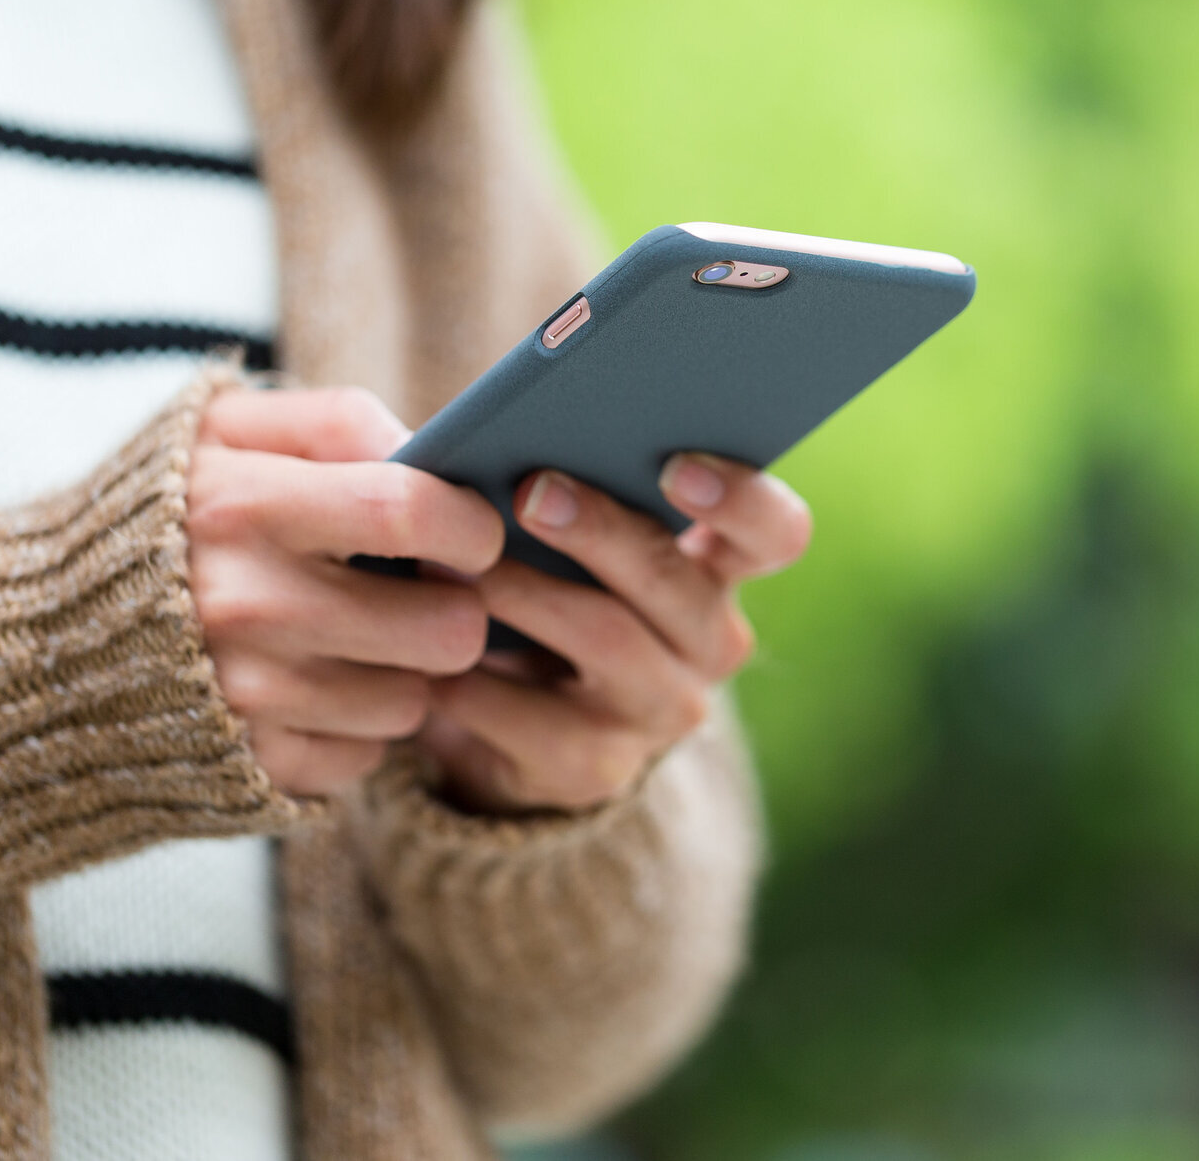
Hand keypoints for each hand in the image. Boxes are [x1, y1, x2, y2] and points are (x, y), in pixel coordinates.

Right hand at [187, 387, 504, 795]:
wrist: (42, 635)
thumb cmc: (169, 514)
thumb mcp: (227, 432)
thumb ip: (336, 420)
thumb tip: (430, 451)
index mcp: (243, 506)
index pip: (409, 512)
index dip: (470, 525)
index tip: (474, 532)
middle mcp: (245, 607)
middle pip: (443, 629)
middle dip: (458, 610)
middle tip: (430, 592)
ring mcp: (248, 696)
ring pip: (415, 700)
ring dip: (408, 672)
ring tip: (365, 637)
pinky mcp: (250, 765)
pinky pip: (368, 755)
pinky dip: (360, 725)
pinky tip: (323, 686)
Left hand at [417, 454, 812, 812]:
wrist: (511, 731)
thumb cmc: (542, 591)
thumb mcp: (571, 543)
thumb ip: (570, 485)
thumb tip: (509, 430)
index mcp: (718, 571)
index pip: (776, 533)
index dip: (741, 498)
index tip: (678, 465)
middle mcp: (709, 644)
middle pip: (675, 581)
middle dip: (602, 530)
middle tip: (530, 491)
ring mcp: (659, 711)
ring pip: (606, 639)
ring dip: (523, 592)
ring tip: (449, 557)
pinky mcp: (594, 769)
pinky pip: (529, 715)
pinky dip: (470, 676)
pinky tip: (422, 652)